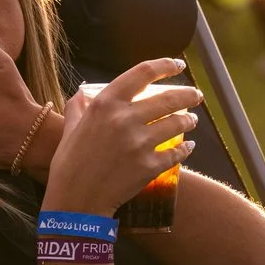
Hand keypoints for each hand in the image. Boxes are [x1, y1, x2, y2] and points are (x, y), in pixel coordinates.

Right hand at [43, 58, 201, 215]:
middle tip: (195, 96)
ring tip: (191, 121)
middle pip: (169, 99)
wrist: (76, 201)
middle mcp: (125, 119)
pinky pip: (176, 153)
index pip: (142, 73)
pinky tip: (188, 147)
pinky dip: (185, 149)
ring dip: (188, 121)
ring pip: (177, 124)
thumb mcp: (70, 128)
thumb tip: (82, 93)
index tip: (177, 64)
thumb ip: (78, 107)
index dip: (165, 65)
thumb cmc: (68, 164)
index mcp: (105, 104)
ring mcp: (140, 143)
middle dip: (188, 95)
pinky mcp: (150, 166)